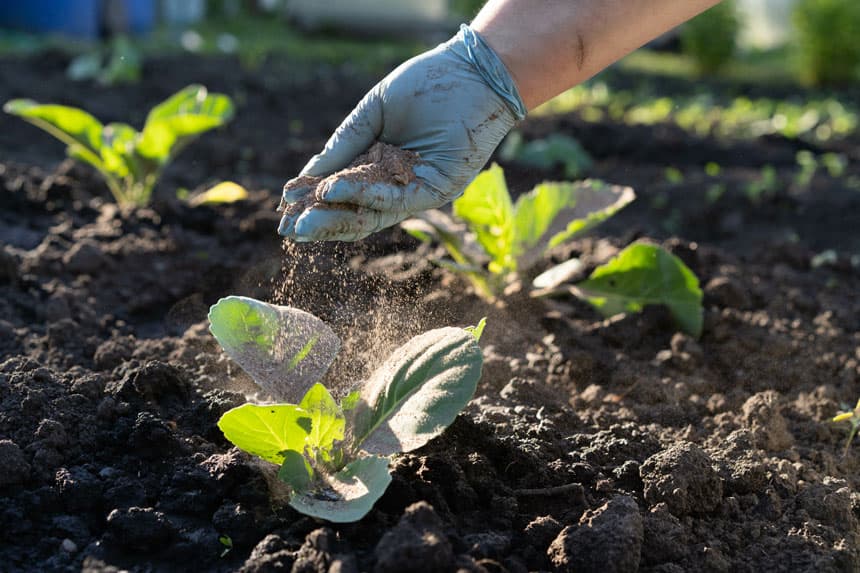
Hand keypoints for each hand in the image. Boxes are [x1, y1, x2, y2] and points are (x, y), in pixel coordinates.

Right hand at [278, 25, 525, 241]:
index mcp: (378, 165)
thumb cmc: (426, 86)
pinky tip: (336, 191)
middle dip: (321, 222)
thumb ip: (342, 146)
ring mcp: (415, 191)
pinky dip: (366, 196)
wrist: (471, 74)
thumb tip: (306, 177)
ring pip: (372, 214)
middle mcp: (396, 184)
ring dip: (337, 218)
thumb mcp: (372, 114)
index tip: (284, 211)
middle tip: (289, 230)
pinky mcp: (436, 190)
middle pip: (354, 212)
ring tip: (304, 222)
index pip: (342, 193)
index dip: (313, 203)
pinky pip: (396, 200)